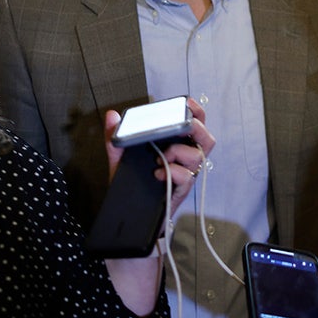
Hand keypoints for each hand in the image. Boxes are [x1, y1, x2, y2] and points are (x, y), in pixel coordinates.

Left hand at [103, 98, 213, 220]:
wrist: (130, 213)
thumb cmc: (133, 183)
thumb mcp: (120, 158)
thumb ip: (115, 137)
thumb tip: (111, 117)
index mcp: (176, 145)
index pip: (195, 124)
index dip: (196, 112)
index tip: (188, 104)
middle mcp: (184, 159)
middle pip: (206, 139)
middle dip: (196, 129)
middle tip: (180, 129)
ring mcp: (185, 174)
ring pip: (199, 157)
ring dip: (180, 151)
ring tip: (162, 156)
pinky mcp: (181, 190)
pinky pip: (187, 177)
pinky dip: (173, 171)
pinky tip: (158, 172)